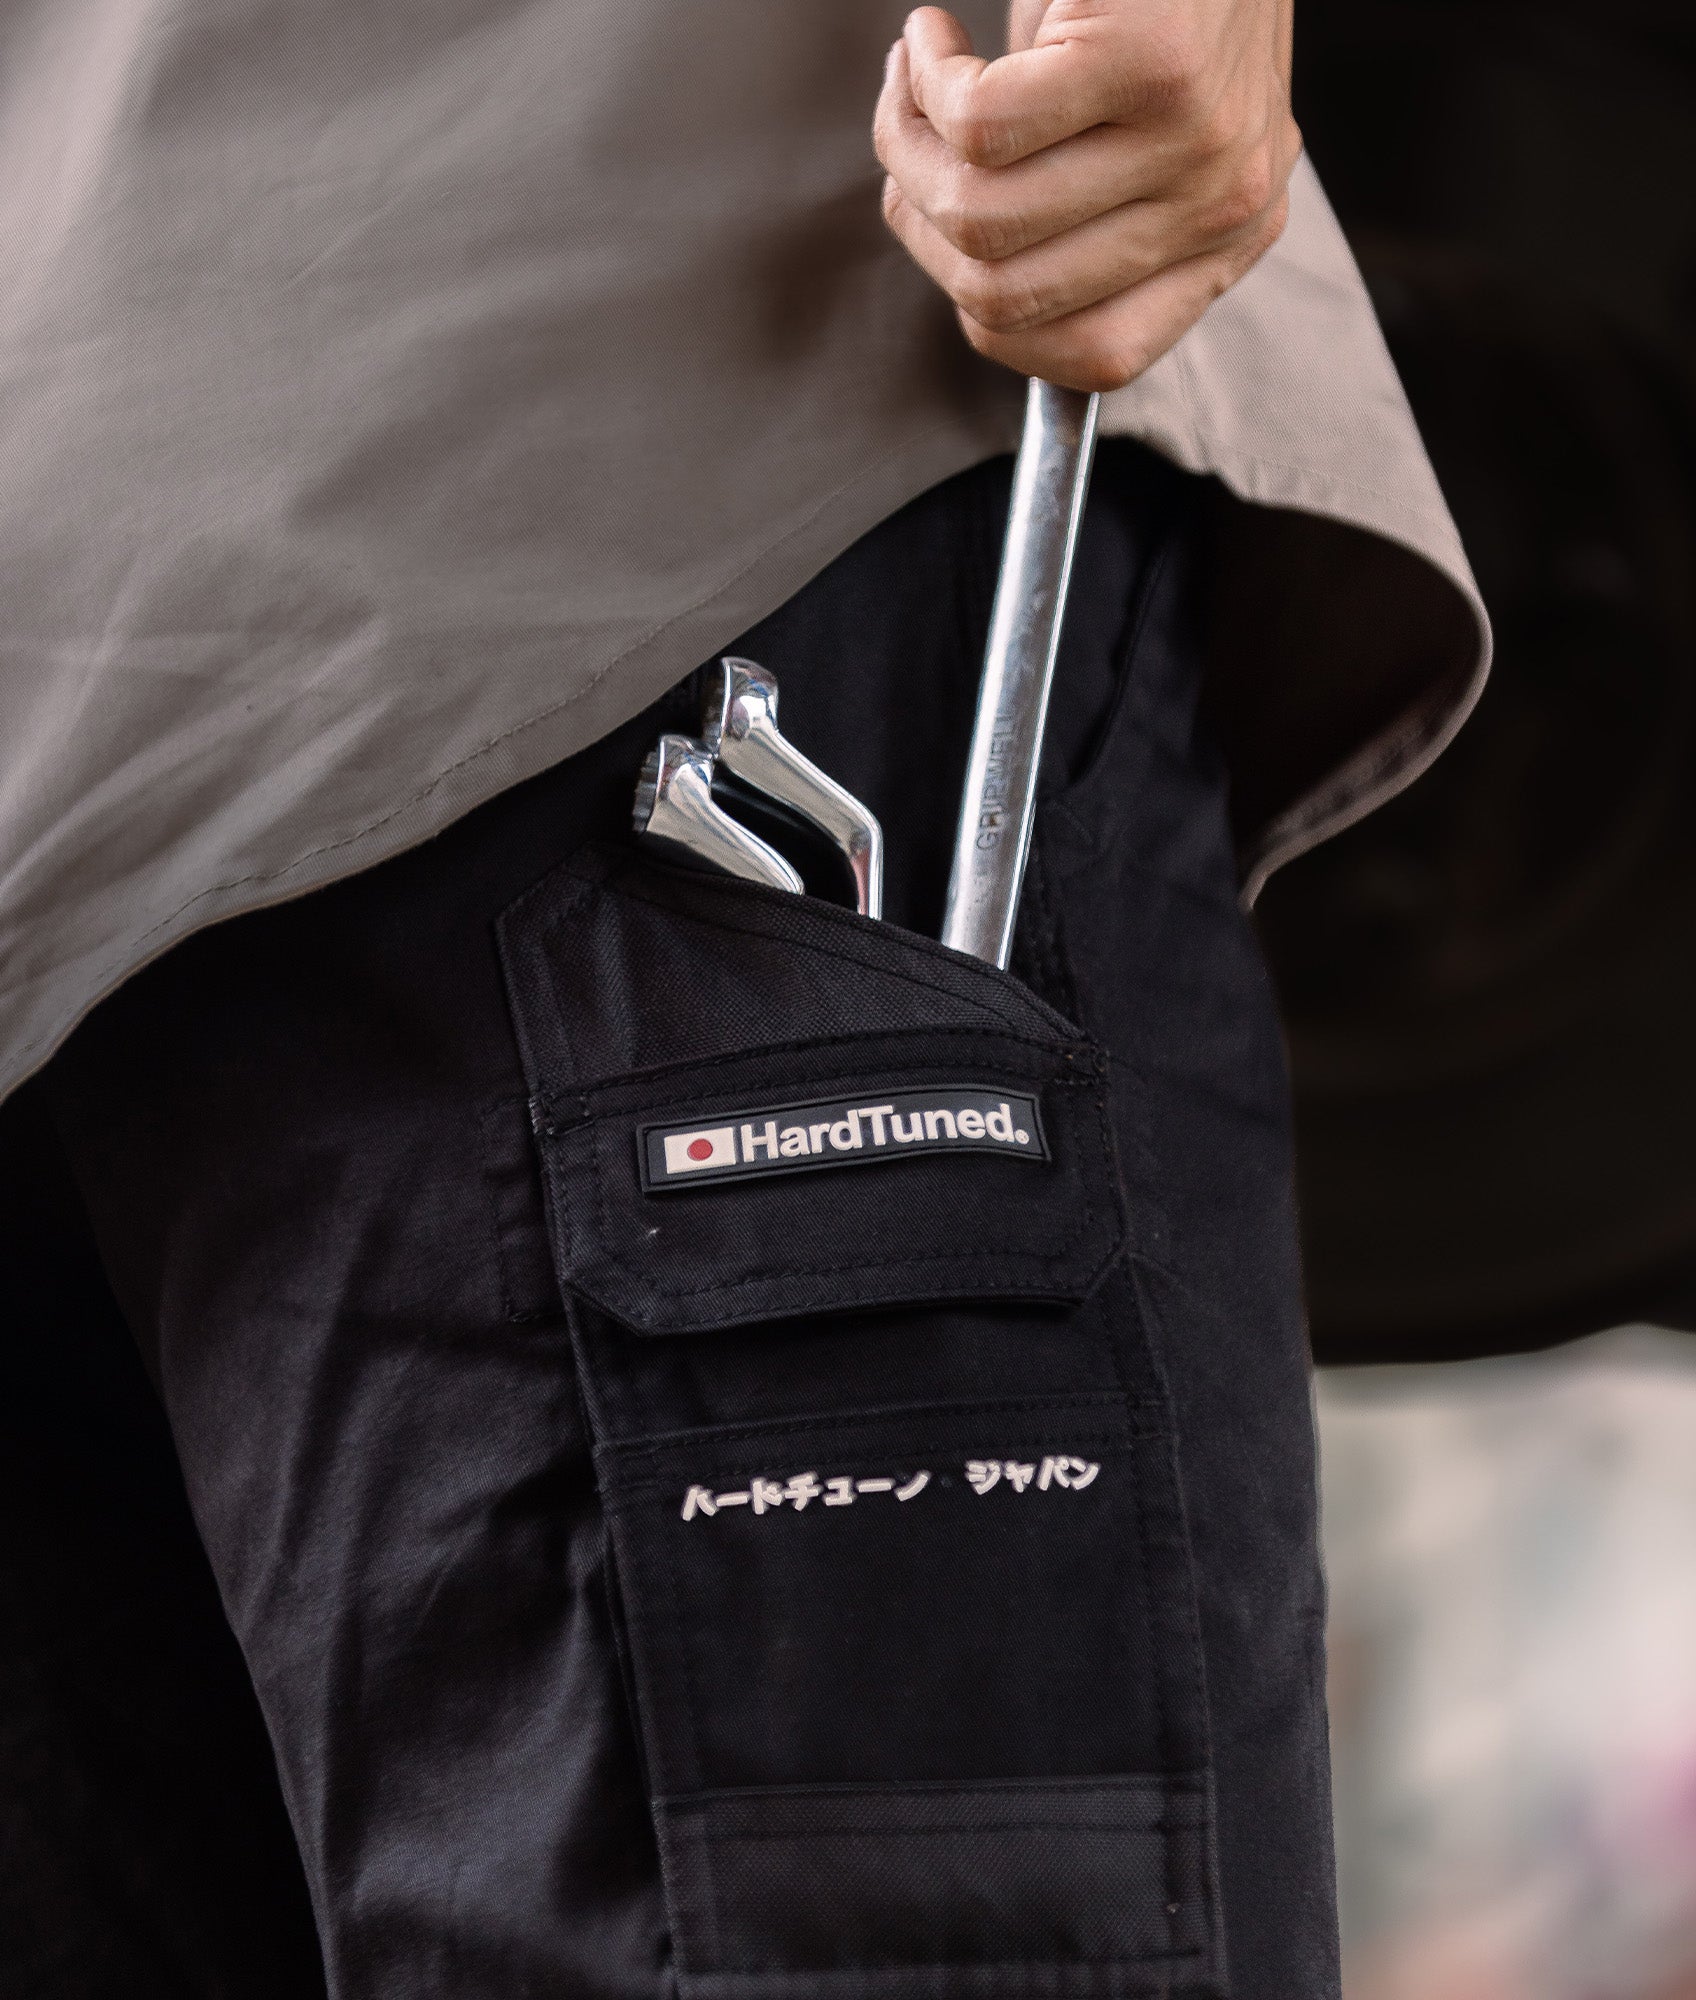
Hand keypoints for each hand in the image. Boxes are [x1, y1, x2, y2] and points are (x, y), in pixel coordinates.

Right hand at [874, 0, 1299, 392]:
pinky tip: (932, 38)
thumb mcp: (1147, 134)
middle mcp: (1224, 204)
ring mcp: (1195, 141)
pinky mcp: (1150, 63)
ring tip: (913, 80)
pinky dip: (927, 81)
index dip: (990, 317)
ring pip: (981, 215)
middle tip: (908, 139)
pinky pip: (981, 127)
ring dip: (909, 146)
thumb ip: (1092, 212)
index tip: (951, 233)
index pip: (1095, 358)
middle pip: (1007, 295)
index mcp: (1228, 236)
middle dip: (919, 221)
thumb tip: (968, 262)